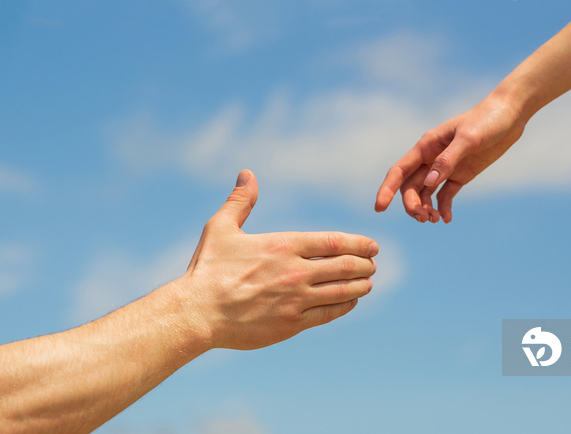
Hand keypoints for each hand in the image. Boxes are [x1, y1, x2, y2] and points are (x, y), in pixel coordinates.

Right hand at [178, 170, 378, 349]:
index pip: (333, 242)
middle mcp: (296, 272)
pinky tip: (351, 302)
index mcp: (284, 246)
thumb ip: (241, 201)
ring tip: (368, 282)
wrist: (197, 312)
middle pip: (345, 266)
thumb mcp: (221, 228)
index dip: (358, 243)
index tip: (372, 246)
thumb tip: (248, 173)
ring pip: (343, 292)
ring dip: (361, 286)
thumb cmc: (207, 269)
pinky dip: (346, 306)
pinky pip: (329, 314)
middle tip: (373, 263)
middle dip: (365, 264)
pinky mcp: (292, 324)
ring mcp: (296, 299)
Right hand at [375, 95, 526, 222]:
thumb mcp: (469, 139)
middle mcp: (431, 158)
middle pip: (410, 187)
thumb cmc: (487, 120)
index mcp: (426, 146)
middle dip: (412, 205)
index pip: (399, 171)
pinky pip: (444, 196)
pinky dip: (443, 208)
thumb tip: (428, 184)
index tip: (379, 208)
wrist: (510, 115)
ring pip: (425, 193)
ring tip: (435, 220)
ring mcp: (444, 167)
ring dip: (425, 209)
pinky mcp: (460, 175)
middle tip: (424, 219)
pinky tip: (446, 219)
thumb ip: (448, 160)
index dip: (387, 189)